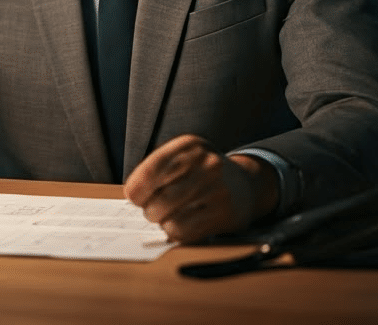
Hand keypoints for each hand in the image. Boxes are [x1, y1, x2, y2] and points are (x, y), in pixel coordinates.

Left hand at [123, 135, 276, 242]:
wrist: (245, 184)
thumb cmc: (203, 173)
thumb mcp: (182, 158)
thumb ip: (156, 170)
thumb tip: (133, 195)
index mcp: (189, 145)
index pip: (150, 172)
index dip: (136, 190)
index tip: (135, 197)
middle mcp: (206, 164)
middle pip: (156, 201)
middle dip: (149, 210)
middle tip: (155, 209)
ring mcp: (217, 189)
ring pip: (168, 219)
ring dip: (163, 222)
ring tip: (170, 215)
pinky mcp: (224, 213)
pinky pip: (185, 231)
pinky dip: (177, 232)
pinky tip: (184, 223)